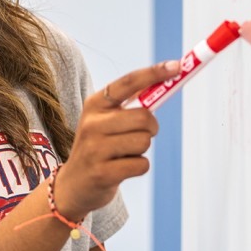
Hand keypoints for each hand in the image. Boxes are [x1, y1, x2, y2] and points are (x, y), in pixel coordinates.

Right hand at [52, 60, 178, 220]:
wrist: (73, 185)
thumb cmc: (99, 147)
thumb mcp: (105, 121)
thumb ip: (131, 105)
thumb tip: (166, 82)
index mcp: (95, 104)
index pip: (128, 82)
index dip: (154, 73)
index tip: (177, 66)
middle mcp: (92, 123)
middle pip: (144, 117)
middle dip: (151, 127)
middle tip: (142, 134)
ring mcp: (95, 149)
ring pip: (144, 141)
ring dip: (142, 149)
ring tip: (124, 153)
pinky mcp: (102, 173)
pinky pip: (141, 164)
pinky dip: (139, 167)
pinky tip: (122, 168)